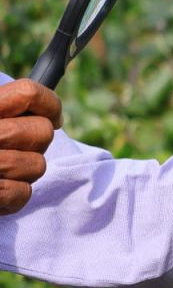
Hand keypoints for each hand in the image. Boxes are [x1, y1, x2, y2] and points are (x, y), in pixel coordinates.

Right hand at [0, 79, 61, 214]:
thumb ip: (1, 108)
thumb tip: (47, 115)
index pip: (29, 93)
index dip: (49, 104)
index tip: (52, 116)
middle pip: (41, 132)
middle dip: (35, 142)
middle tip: (16, 146)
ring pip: (37, 165)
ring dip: (23, 170)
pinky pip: (22, 193)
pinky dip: (12, 195)